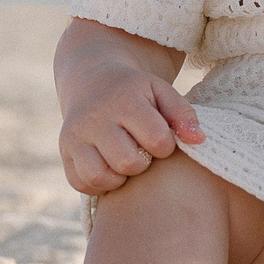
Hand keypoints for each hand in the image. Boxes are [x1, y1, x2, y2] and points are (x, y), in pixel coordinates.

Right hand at [58, 59, 205, 194]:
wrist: (92, 80)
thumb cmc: (136, 92)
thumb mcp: (161, 91)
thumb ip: (183, 115)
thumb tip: (199, 141)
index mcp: (124, 101)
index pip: (156, 140)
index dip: (165, 145)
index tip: (161, 138)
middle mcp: (95, 119)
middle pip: (128, 162)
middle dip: (143, 162)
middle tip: (143, 150)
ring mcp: (75, 137)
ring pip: (101, 177)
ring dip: (120, 176)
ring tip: (126, 160)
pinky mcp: (64, 152)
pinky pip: (82, 183)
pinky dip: (99, 183)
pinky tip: (110, 168)